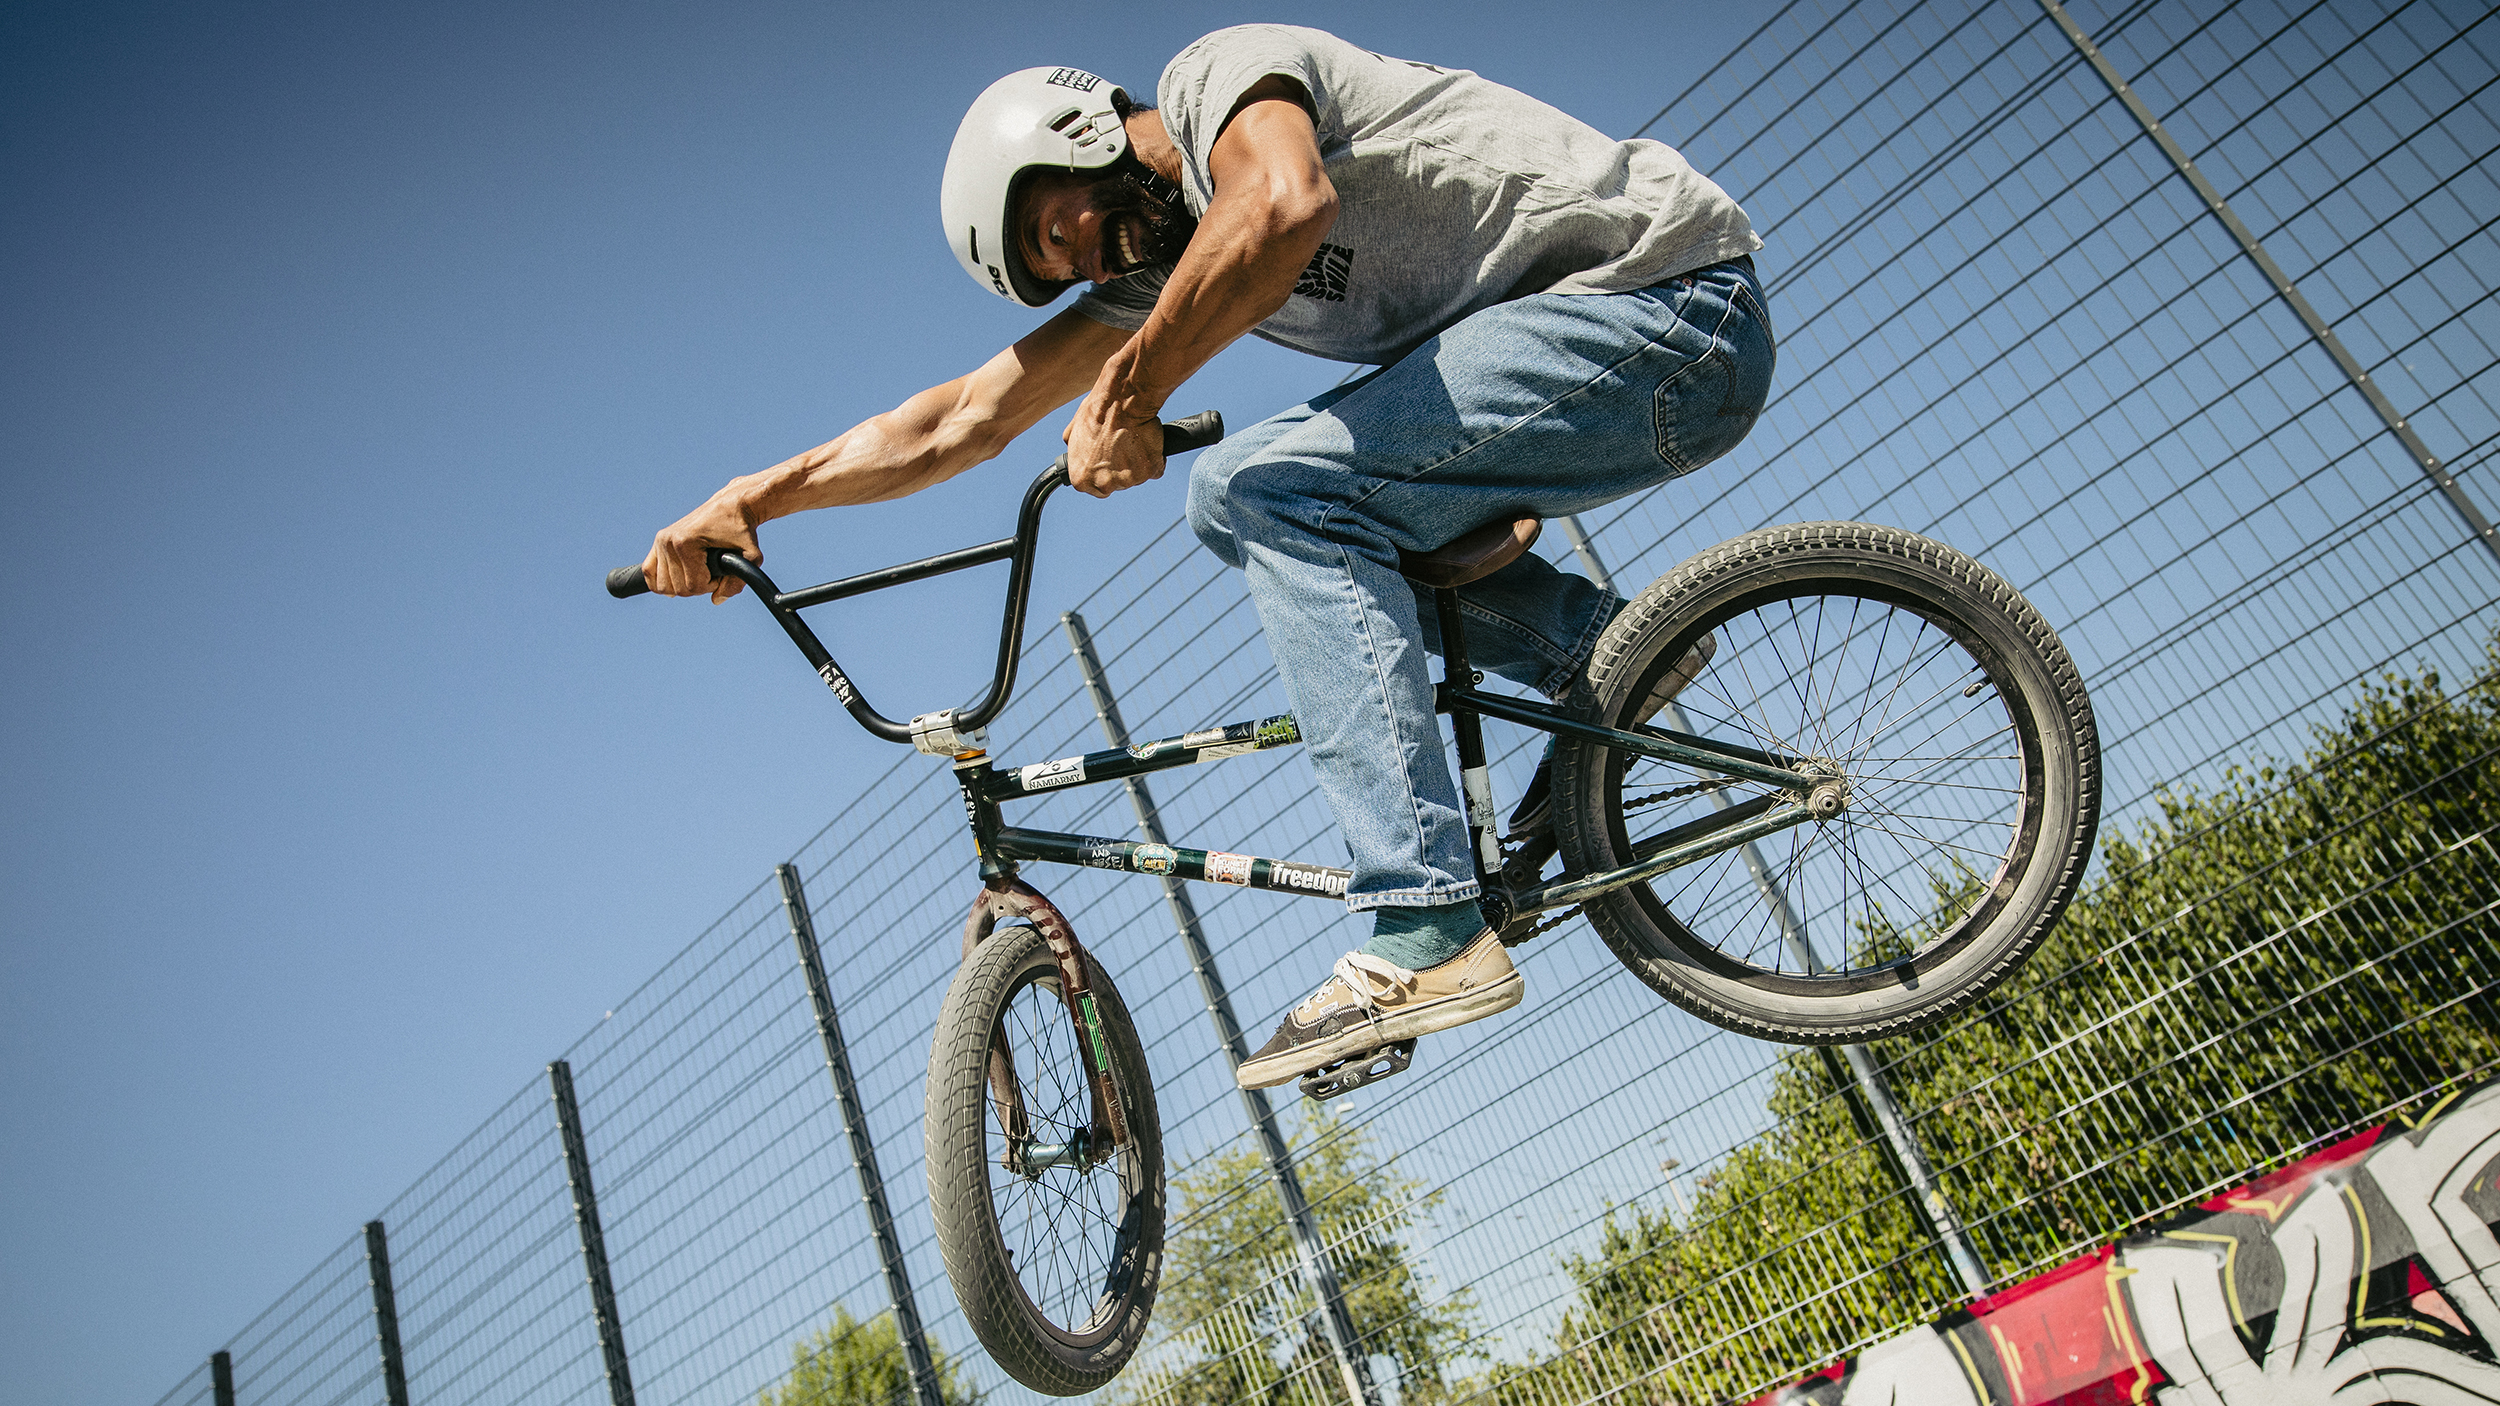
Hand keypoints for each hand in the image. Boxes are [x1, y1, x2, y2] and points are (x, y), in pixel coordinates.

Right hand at [644, 493, 760, 602]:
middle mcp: (669, 541)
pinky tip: (678, 578)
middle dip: (699, 586)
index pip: (693, 587)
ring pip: (664, 586)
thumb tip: (717, 599)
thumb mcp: (751, 556)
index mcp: (685, 542)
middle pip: (678, 589)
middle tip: (713, 571)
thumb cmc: (742, 529)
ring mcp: (661, 541)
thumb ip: (737, 582)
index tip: (722, 571)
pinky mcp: (659, 541)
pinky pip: (649, 572)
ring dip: (684, 584)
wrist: (731, 507)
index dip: (712, 586)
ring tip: (700, 571)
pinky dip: (661, 582)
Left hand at [1064, 393, 1166, 497]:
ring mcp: (1128, 480)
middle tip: (1120, 448)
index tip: (1107, 460)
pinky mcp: (1149, 471)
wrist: (1121, 402)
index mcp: (1081, 479)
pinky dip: (1154, 460)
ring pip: (1136, 478)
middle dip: (1119, 470)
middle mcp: (1104, 484)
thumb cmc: (1097, 413)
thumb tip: (1076, 452)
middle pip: (1116, 485)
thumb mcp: (1073, 432)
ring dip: (1136, 464)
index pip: (1094, 488)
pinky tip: (1146, 443)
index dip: (1102, 472)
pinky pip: (1155, 470)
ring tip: (1132, 441)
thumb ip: (1075, 451)